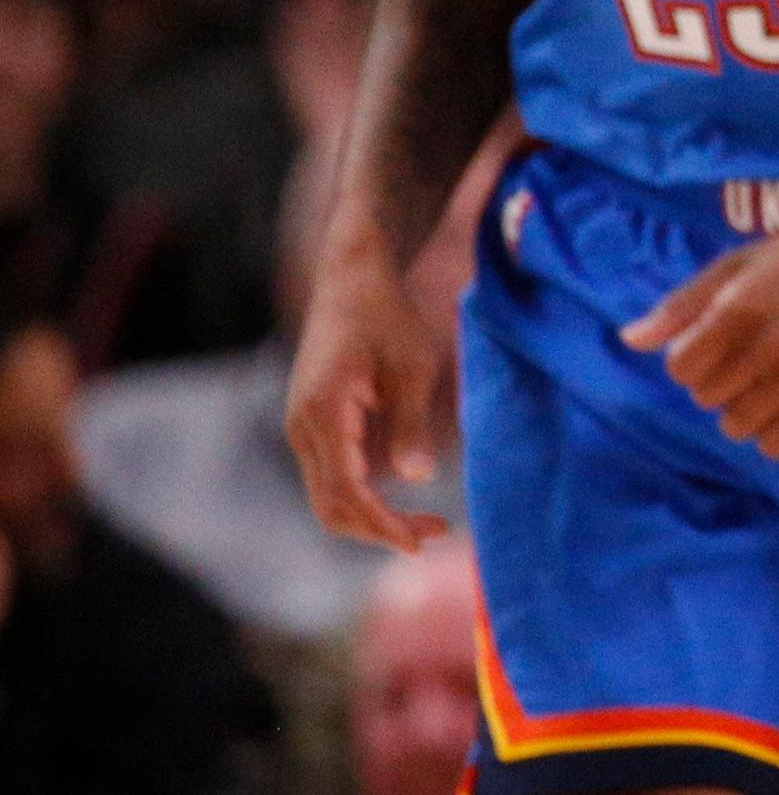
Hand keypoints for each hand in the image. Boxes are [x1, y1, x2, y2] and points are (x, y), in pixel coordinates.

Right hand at [286, 237, 454, 549]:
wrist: (351, 282)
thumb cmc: (387, 317)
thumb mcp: (412, 366)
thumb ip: (410, 422)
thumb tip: (417, 478)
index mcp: (323, 416)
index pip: (347, 492)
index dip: (382, 524)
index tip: (420, 541)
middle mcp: (302, 429)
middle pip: (331, 506)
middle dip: (379, 529)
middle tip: (433, 534)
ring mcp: (302, 429)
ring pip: (328, 495)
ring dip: (372, 516)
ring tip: (426, 523)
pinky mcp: (313, 425)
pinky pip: (332, 475)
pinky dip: (363, 495)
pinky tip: (402, 495)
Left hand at [620, 203, 778, 457]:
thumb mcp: (741, 265)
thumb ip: (682, 304)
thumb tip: (628, 341)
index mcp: (740, 307)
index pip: (680, 368)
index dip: (694, 359)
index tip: (720, 343)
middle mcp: (769, 344)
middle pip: (707, 399)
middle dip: (722, 381)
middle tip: (755, 354)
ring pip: (739, 427)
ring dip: (747, 409)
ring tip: (774, 378)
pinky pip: (778, 445)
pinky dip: (776, 430)